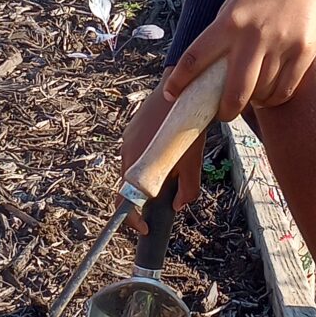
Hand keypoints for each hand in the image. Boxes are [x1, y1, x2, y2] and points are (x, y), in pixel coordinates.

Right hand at [120, 82, 206, 226]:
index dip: (132, 219)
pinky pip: (136, 152)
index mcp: (137, 164)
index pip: (123, 201)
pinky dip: (147, 159)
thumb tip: (179, 206)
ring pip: (133, 168)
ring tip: (170, 169)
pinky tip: (167, 150)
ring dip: (147, 176)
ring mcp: (127, 139)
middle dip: (144, 198)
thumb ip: (187, 188)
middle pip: (128, 186)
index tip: (145, 227)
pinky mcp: (132, 129)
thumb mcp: (192, 160)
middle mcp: (126, 152)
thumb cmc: (188, 124)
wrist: (181, 88)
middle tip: (162, 201)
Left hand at [164, 0, 315, 120]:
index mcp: (229, 21)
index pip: (196, 58)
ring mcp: (280, 45)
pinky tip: (270, 93)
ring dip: (253, 101)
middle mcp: (252, 35)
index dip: (180, 81)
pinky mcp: (304, 52)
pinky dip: (274, 98)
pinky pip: (284, 90)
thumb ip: (223, 29)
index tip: (171, 94)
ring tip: (252, 96)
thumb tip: (210, 63)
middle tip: (223, 113)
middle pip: (234, 92)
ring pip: (261, 94)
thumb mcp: (237, 0)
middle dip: (225, 110)